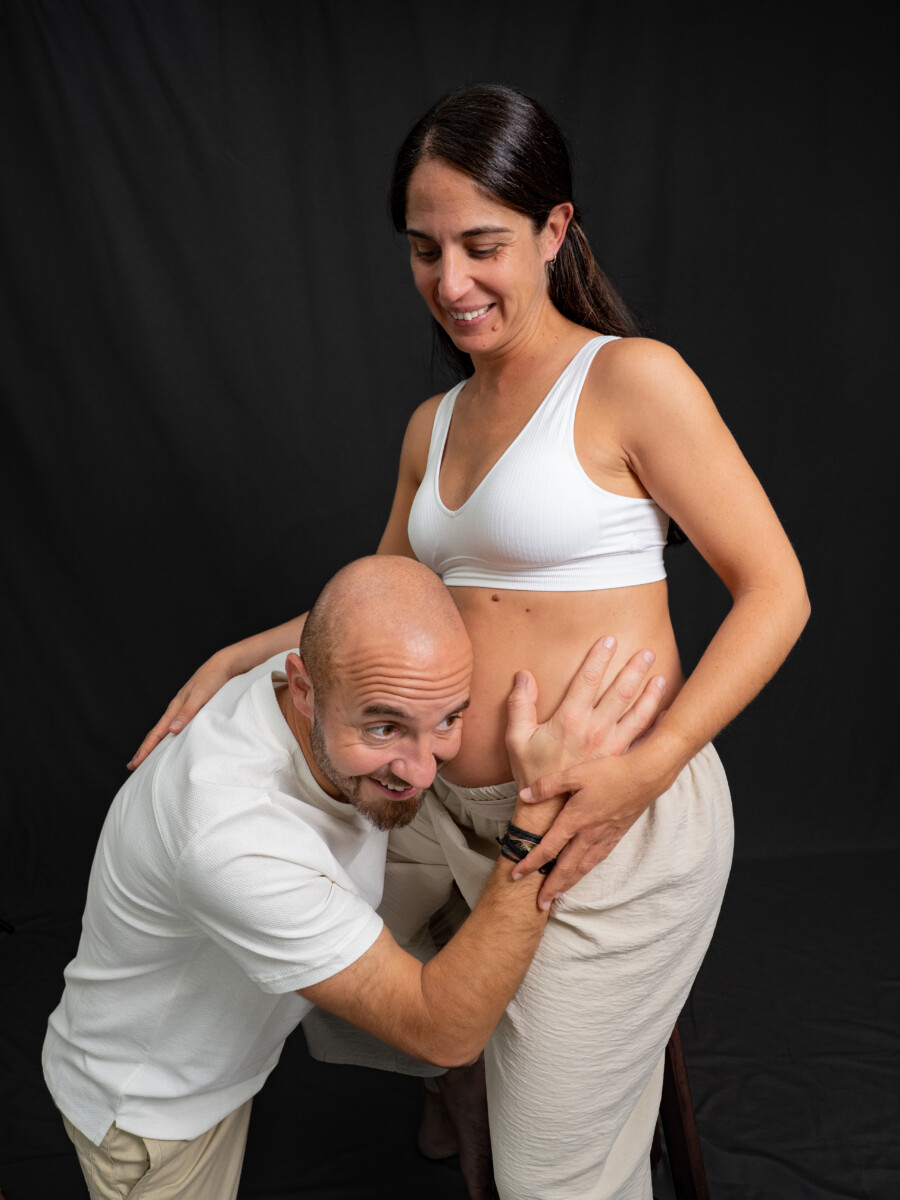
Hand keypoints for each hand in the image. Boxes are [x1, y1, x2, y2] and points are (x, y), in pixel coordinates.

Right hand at [127, 650, 236, 768]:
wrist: (226, 664)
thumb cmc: (213, 678)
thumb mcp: (200, 695)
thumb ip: (187, 712)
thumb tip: (172, 730)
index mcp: (176, 707)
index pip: (157, 733)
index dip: (145, 749)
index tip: (134, 763)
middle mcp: (177, 709)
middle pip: (157, 733)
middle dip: (145, 749)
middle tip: (133, 765)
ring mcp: (185, 708)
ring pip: (166, 730)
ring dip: (156, 744)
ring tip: (149, 757)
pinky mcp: (194, 708)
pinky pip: (178, 726)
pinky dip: (171, 737)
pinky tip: (173, 742)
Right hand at [504, 638, 665, 841]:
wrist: (549, 812)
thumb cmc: (531, 773)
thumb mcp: (516, 739)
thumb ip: (520, 705)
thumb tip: (523, 675)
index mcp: (569, 720)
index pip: (587, 680)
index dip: (598, 658)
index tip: (609, 640)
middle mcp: (594, 730)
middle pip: (618, 693)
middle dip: (633, 670)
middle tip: (646, 652)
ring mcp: (609, 746)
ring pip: (635, 714)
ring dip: (649, 694)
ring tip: (660, 677)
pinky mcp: (618, 760)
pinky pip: (640, 738)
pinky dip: (654, 724)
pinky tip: (664, 713)